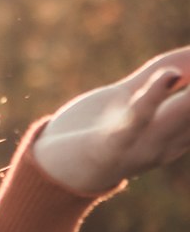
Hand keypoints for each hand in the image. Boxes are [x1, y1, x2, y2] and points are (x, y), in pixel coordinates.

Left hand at [32, 48, 189, 194]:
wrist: (54, 170)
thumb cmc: (94, 131)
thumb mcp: (130, 98)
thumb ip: (157, 79)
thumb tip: (184, 61)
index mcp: (176, 132)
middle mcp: (167, 142)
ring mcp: (142, 145)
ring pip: (181, 116)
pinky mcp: (113, 144)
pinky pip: (138, 121)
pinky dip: (154, 97)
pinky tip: (170, 76)